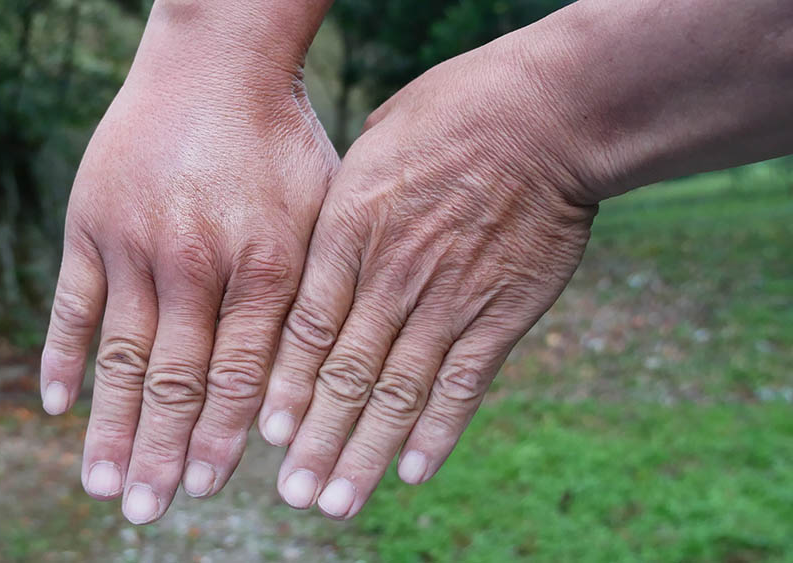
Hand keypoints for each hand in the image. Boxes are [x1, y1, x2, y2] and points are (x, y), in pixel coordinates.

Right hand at [40, 14, 336, 523]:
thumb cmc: (282, 144)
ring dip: (109, 426)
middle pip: (173, 379)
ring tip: (101, 485)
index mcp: (261, 265)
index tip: (204, 488)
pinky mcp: (89, 222)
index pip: (237, 375)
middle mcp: (194, 262)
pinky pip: (70, 303)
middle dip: (160, 453)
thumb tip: (298, 384)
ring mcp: (133, 243)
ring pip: (119, 355)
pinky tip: (55, 406)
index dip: (219, 437)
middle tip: (145, 514)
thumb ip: (307, 295)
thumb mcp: (320, 214)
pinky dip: (61, 357)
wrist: (217, 62)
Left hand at [258, 42, 597, 518]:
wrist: (545, 115)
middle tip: (293, 493)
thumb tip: (316, 243)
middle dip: (316, 440)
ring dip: (365, 454)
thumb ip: (341, 209)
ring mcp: (448, 302)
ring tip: (337, 501)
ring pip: (397, 393)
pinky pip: (462, 385)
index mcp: (350, 233)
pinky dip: (436, 431)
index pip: (306, 330)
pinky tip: (413, 472)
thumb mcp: (372, 145)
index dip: (284, 388)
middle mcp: (392, 278)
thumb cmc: (451, 114)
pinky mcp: (501, 315)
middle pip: (345, 376)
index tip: (264, 435)